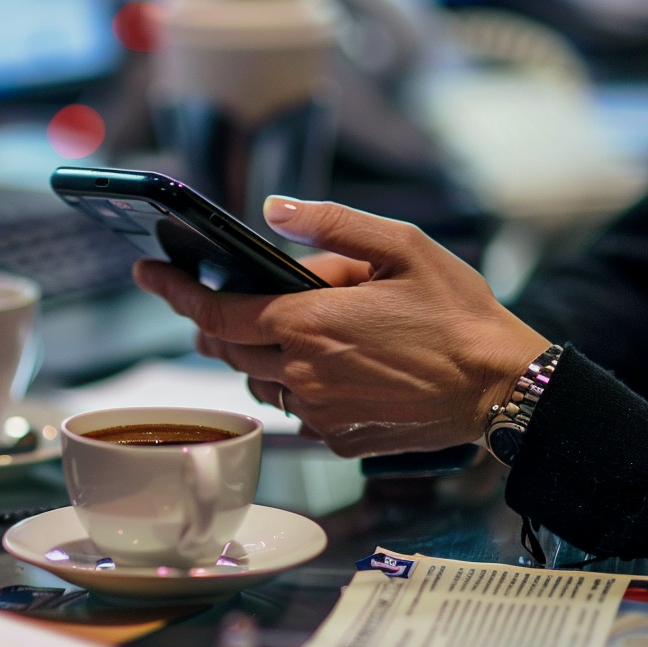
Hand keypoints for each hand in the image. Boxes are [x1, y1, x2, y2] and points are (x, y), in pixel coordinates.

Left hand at [132, 198, 550, 456]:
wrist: (501, 386)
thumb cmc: (457, 313)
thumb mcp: (403, 246)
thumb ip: (331, 224)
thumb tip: (273, 209)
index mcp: (310, 323)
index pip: (218, 311)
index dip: (175, 292)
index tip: (147, 274)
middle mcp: (302, 373)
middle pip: (230, 348)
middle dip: (215, 321)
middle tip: (217, 298)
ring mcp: (317, 411)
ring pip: (258, 380)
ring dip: (258, 353)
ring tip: (291, 327)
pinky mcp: (335, 437)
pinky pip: (293, 408)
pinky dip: (294, 383)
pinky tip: (326, 365)